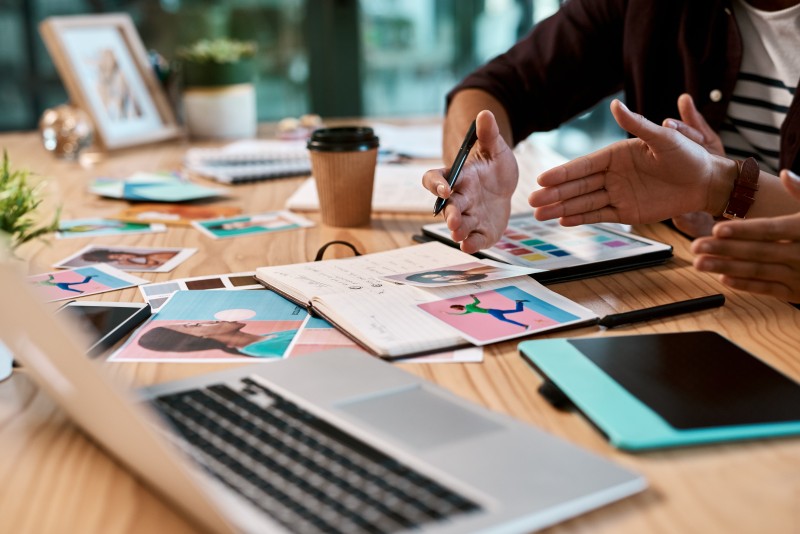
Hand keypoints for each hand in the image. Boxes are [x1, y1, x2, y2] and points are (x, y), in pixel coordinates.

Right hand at [422, 110, 517, 252]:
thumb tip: (485, 113)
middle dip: (450, 214)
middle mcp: (459, 199)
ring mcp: (470, 216)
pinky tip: (470, 246)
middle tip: (453, 220)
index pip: (435, 179)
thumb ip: (489, 135)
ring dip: (458, 231)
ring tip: (458, 235)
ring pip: (460, 226)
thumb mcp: (496, 149)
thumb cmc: (494, 168)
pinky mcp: (482, 231)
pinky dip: (472, 244)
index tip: (445, 188)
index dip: (436, 184)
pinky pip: (475, 239)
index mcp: (458, 178)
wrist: (505, 187)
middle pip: (448, 207)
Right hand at [529, 99, 727, 225]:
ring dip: (561, 208)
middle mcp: (612, 175)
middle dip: (554, 194)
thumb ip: (637, 124)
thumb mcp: (664, 137)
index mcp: (617, 155)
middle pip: (577, 186)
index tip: (542, 179)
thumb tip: (614, 106)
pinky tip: (563, 220)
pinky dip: (581, 218)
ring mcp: (617, 194)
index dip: (562, 173)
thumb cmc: (689, 156)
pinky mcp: (626, 212)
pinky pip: (599, 215)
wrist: (707, 182)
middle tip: (532, 201)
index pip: (583, 165)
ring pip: (583, 202)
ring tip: (539, 215)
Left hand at [692, 170, 799, 301]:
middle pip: (757, 251)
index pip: (770, 229)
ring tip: (699, 263)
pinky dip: (745, 285)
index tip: (717, 228)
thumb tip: (785, 173)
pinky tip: (722, 279)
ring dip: (726, 268)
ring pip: (757, 271)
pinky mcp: (797, 292)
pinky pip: (768, 289)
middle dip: (723, 249)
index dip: (743, 229)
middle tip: (695, 246)